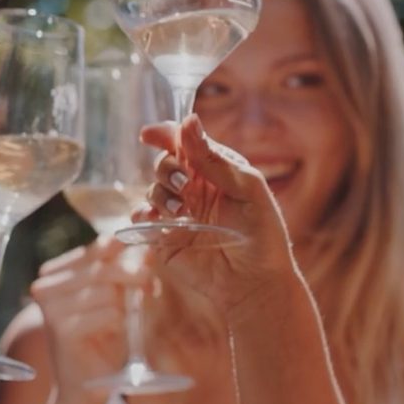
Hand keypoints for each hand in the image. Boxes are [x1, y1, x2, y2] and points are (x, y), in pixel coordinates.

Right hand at [29, 239, 140, 396]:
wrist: (84, 389)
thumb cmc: (101, 342)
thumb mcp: (114, 300)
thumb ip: (126, 274)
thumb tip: (146, 250)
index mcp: (53, 274)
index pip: (95, 249)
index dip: (124, 251)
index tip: (147, 258)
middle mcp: (45, 286)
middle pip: (101, 266)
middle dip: (132, 273)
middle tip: (150, 282)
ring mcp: (51, 308)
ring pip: (106, 289)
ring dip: (126, 304)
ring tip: (126, 319)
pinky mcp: (62, 330)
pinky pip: (108, 313)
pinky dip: (121, 322)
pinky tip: (116, 333)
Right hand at [138, 116, 300, 318]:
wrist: (255, 282)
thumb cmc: (261, 234)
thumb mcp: (247, 189)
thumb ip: (215, 160)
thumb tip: (189, 121)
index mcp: (215, 170)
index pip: (185, 143)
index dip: (165, 134)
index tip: (149, 134)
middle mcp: (194, 188)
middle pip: (165, 163)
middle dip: (168, 168)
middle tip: (184, 183)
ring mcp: (178, 212)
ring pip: (152, 188)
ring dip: (161, 193)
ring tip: (181, 210)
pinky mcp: (165, 237)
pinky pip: (141, 218)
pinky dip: (142, 214)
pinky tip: (157, 219)